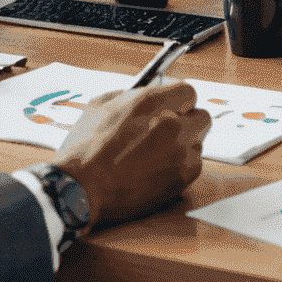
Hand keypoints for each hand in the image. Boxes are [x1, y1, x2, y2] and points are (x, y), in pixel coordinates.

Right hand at [55, 81, 211, 232]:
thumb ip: (128, 95)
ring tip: (159, 153)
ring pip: (198, 142)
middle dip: (188, 121)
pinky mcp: (181, 179)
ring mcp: (180, 153)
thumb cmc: (84, 150)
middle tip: (169, 129)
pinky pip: (194, 165)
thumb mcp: (99, 106)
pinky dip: (182, 166)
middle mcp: (171, 124)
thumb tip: (140, 94)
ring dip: (184, 144)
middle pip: (201, 116)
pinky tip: (159, 169)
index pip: (188, 91)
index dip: (179, 99)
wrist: (80, 190)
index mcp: (151, 102)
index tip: (172, 105)